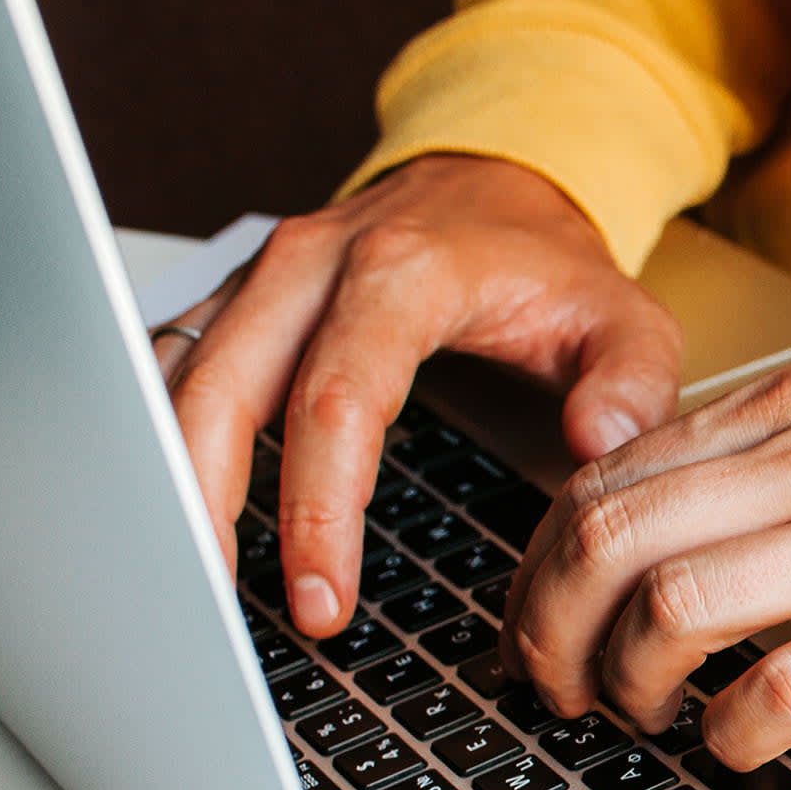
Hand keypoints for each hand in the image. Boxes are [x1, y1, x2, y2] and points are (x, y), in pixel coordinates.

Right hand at [154, 154, 681, 636]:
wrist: (496, 185)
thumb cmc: (551, 267)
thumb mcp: (629, 319)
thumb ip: (634, 384)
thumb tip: (599, 443)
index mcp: (403, 272)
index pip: (339, 400)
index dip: (319, 507)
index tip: (322, 597)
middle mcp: (312, 264)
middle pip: (225, 389)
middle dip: (208, 505)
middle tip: (215, 604)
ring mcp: (262, 277)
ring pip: (174, 374)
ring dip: (164, 476)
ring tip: (176, 577)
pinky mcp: (235, 297)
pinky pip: (170, 365)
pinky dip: (156, 436)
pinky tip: (162, 508)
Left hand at [503, 352, 790, 769]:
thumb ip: (789, 430)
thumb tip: (678, 480)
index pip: (613, 472)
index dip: (544, 563)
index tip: (542, 618)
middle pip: (613, 539)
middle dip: (553, 631)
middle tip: (561, 687)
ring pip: (678, 610)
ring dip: (631, 685)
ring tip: (646, 718)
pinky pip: (786, 688)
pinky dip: (732, 735)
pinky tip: (738, 747)